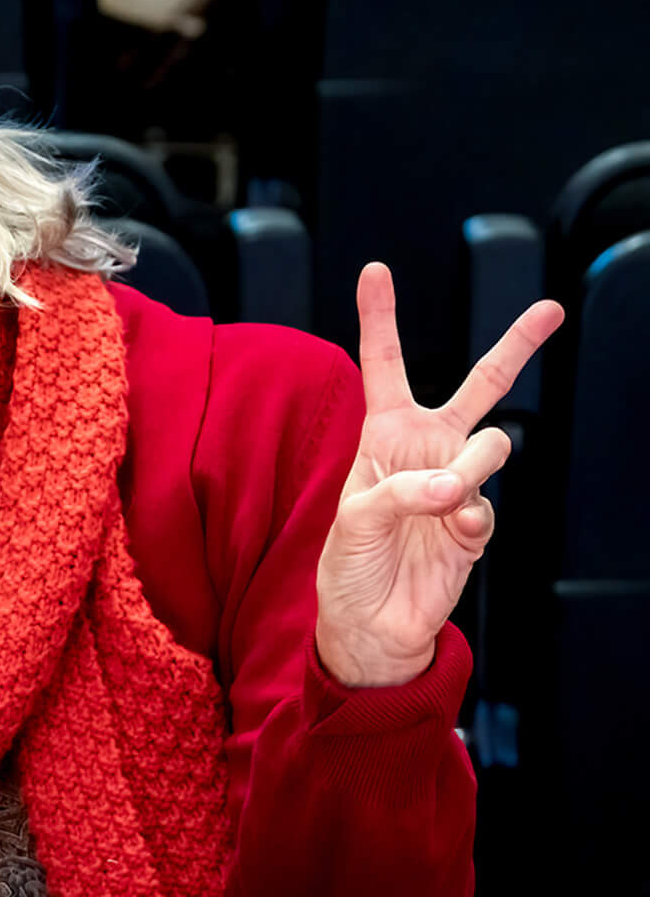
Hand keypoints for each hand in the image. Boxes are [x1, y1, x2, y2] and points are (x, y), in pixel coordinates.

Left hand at [314, 263, 562, 688]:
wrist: (370, 625)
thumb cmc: (347, 567)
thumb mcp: (352, 520)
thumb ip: (400, 493)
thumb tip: (456, 488)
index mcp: (384, 436)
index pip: (384, 368)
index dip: (381, 320)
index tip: (376, 271)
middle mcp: (427, 450)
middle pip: (480, 387)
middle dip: (516, 346)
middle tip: (549, 309)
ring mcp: (459, 484)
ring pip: (492, 447)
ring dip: (469, 470)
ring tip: (441, 500)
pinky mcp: (479, 523)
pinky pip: (488, 505)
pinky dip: (470, 519)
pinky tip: (453, 535)